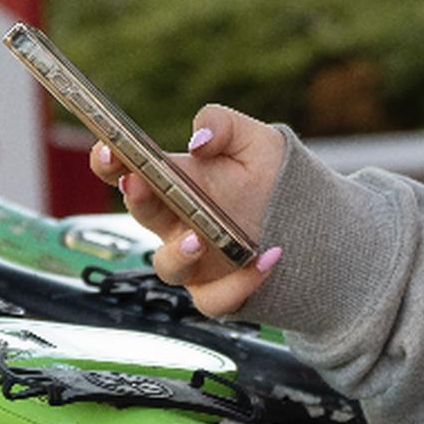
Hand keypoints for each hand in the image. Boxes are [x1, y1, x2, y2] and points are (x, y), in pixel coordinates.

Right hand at [87, 102, 286, 317]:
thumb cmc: (273, 177)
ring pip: (168, 266)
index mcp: (175, 183)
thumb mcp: (256, 139)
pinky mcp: (219, 291)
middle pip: (142, 214)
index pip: (128, 171)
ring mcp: (194, 261)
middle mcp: (176, 223)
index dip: (110, 161)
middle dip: (137, 199)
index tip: (111, 148)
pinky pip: (216, 299)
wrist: (312, 221)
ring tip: (200, 238)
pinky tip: (266, 258)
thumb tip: (197, 140)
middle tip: (139, 183)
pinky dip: (239, 284)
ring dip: (178, 253)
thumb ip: (224, 124)